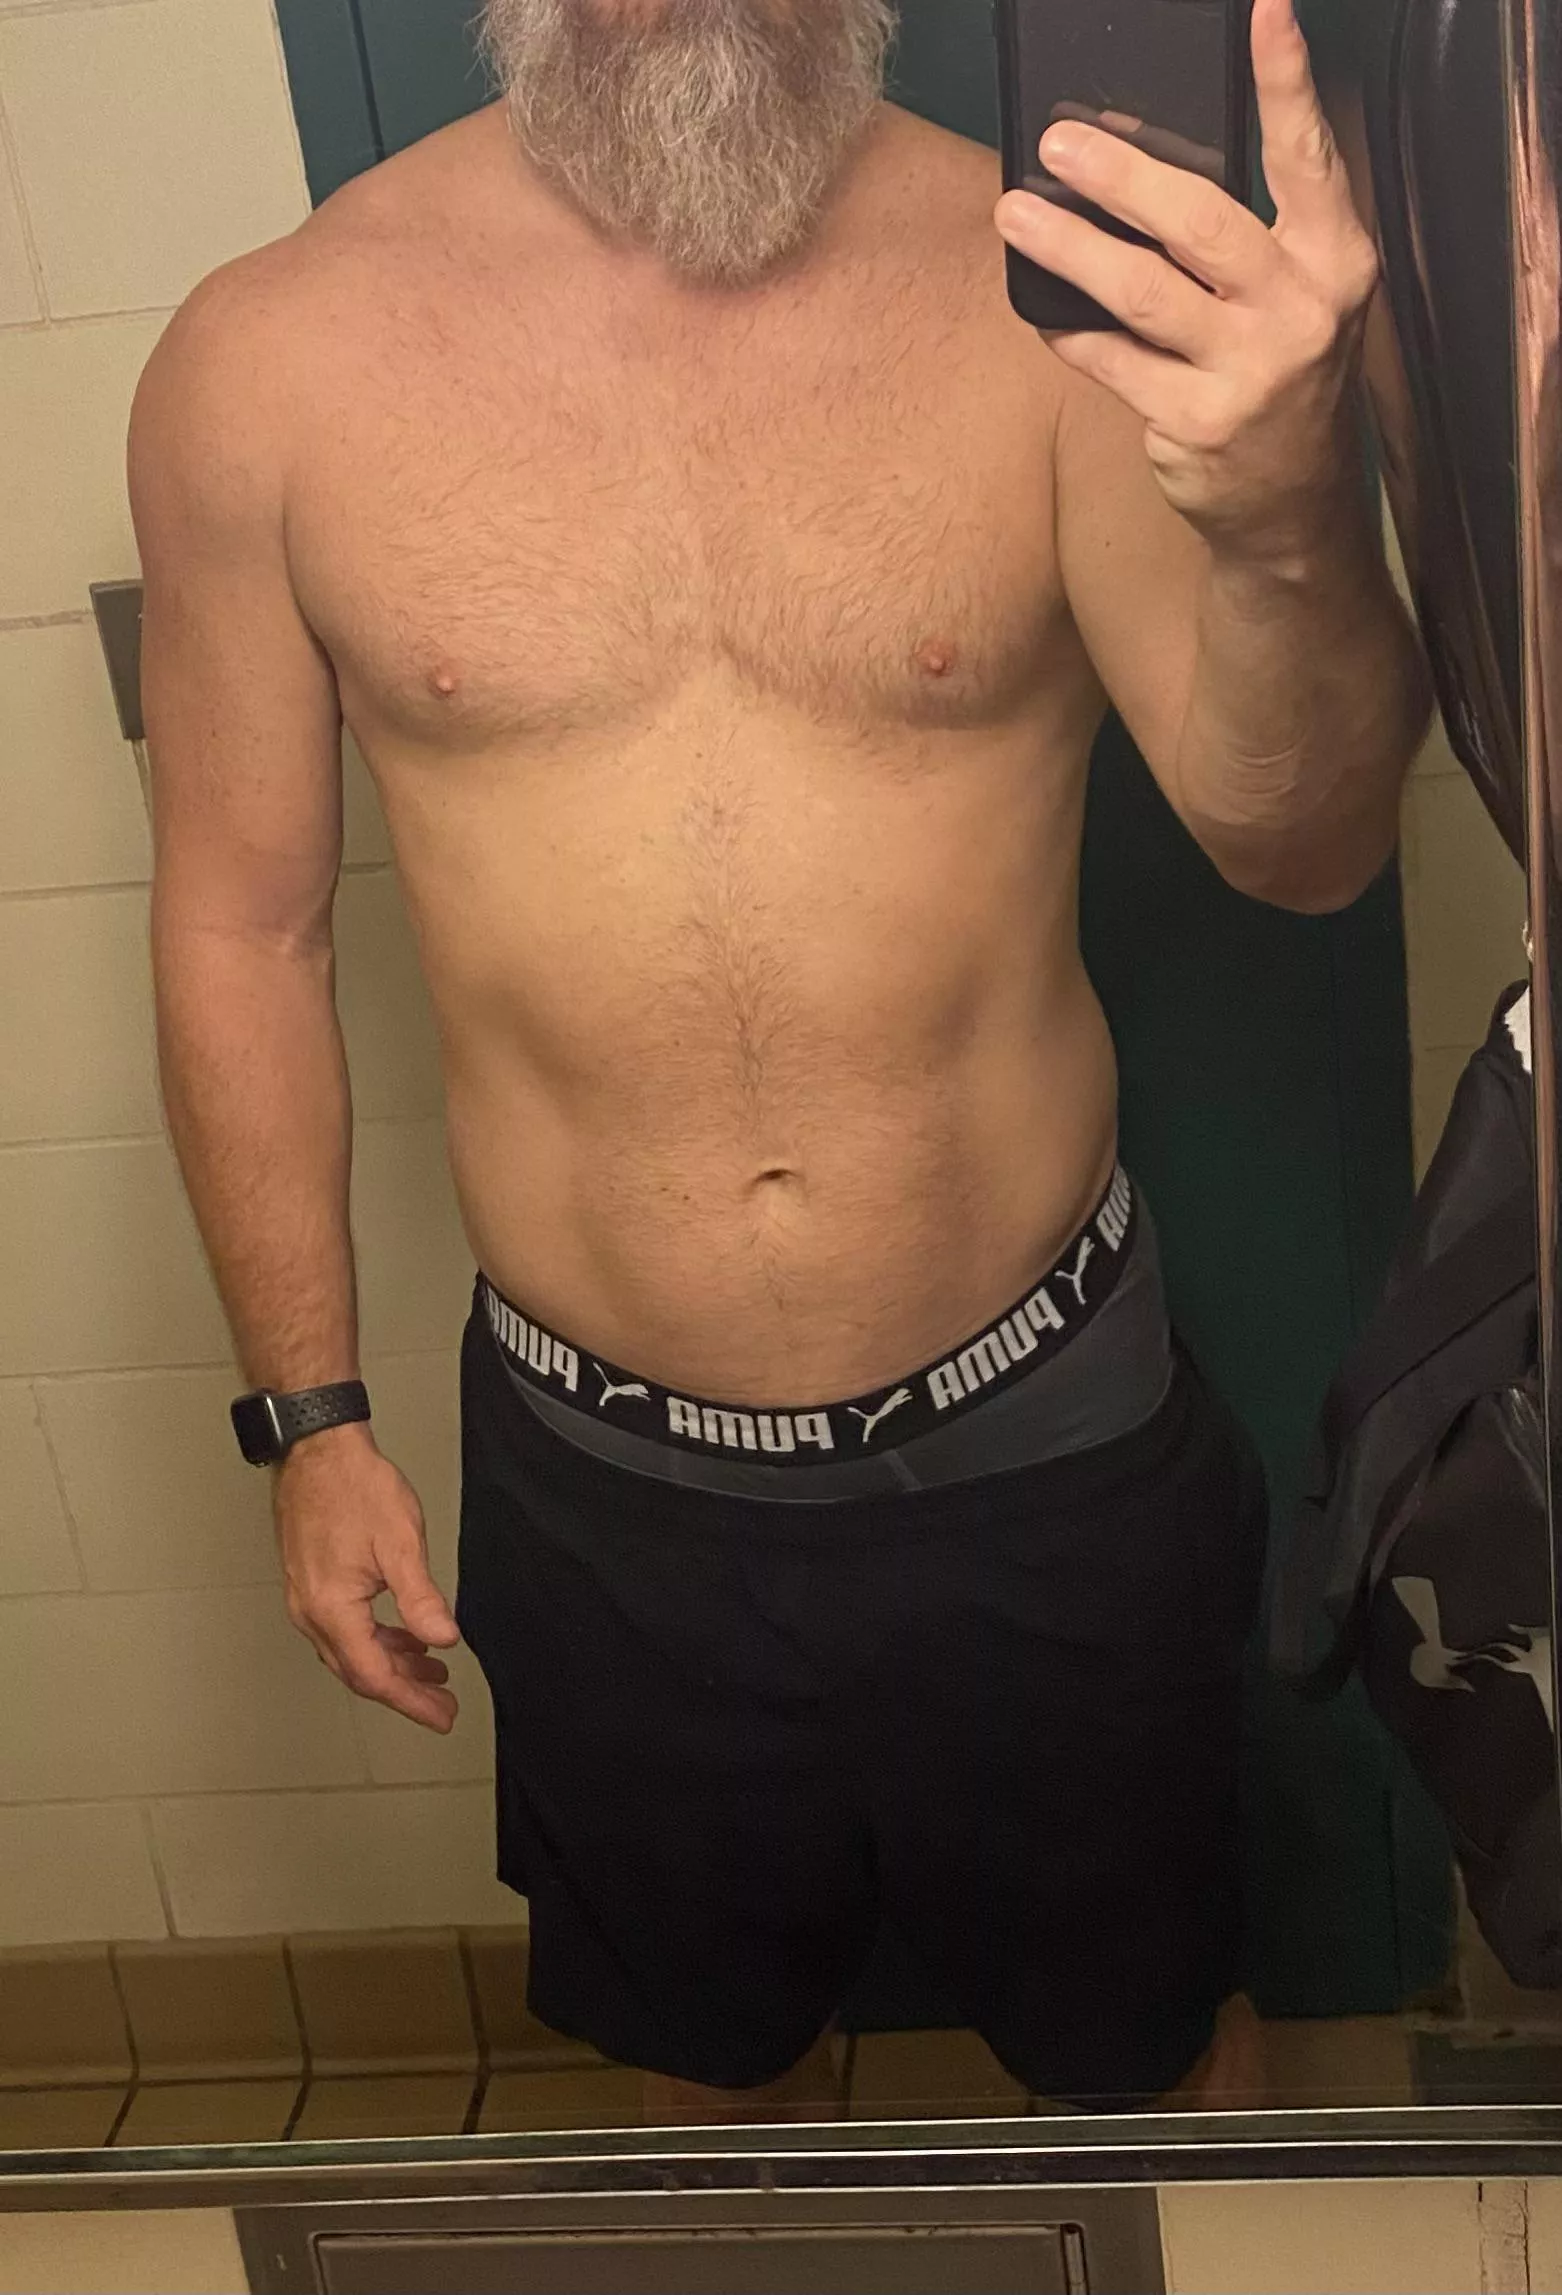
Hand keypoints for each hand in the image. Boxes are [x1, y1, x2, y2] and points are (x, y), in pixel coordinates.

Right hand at [275, 1423, 460, 1730]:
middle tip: (442, 1703)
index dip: (410, 1701)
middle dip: (404, 1692)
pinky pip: (343, 1630)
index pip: (374, 1676)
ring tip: (430, 1671)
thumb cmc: (353, 1486)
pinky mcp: (310, 1584)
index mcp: (331, 1609)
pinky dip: (376, 1641)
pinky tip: (402, 1635)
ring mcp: (306, 1599)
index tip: (441, 1715)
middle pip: (359, 1672)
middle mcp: (311, 1612)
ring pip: (351, 1652)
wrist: (317, 1450)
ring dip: (392, 1666)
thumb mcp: (400, 1543)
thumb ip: (421, 1598)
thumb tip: (444, 1638)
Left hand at [993, 0, 1380, 554]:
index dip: (1286, 81)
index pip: (1306, 154)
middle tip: (1059, 146)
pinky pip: (1114, 363)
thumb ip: (1247, 235)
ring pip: (1143, 293)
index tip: (1266, 11)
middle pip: (1200, 222)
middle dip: (1121, 177)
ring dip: (1070, 248)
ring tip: (1015, 216)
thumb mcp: (1293, 294)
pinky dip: (1072, 333)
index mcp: (1333, 259)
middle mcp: (1300, 309)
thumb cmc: (1282, 376)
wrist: (1292, 504)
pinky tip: (1042, 310)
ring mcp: (1248, 370)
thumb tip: (1143, 165)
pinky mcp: (1196, 423)